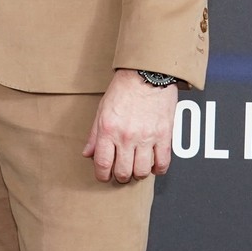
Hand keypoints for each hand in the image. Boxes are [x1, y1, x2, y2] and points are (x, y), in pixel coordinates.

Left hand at [82, 68, 178, 183]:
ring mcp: (146, 138)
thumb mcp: (102, 109)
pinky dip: (158, 169)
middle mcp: (126, 136)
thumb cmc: (123, 89)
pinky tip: (153, 165)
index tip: (104, 176)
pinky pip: (162, 163)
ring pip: (142, 172)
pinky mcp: (164, 136)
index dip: (102, 175)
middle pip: (123, 172)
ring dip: (138, 174)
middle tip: (121, 172)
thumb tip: (88, 154)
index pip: (103, 164)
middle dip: (120, 176)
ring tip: (137, 168)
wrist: (146, 74)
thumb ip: (94, 134)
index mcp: (108, 130)